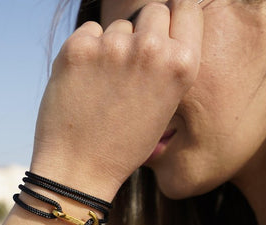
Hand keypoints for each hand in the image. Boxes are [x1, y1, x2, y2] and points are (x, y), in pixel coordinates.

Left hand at [31, 0, 203, 200]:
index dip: (174, 17)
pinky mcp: (78, 48)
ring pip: (118, 26)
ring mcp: (113, 46)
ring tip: (105, 86)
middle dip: (144, 31)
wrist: (81, 168)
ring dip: (114, 46)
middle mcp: (152, 49)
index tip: (164, 27)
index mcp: (181, 65)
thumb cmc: (124, 145)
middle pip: (153, 12)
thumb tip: (160, 32)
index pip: (187, 8)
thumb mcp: (164, 109)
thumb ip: (168, 65)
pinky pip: (89, 33)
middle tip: (131, 66)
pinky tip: (85, 83)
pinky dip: (88, 51)